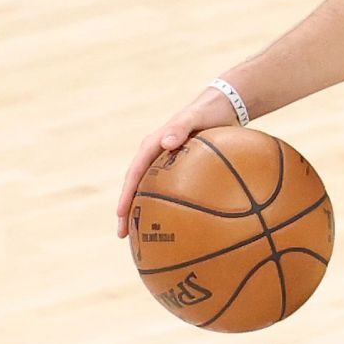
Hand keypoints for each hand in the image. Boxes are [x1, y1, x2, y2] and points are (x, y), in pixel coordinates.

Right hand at [114, 87, 241, 237]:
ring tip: (140, 237)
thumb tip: (166, 142)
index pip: (134, 173)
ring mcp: (165, 163)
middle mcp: (155, 155)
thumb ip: (181, 128)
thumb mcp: (194, 117)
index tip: (121, 214)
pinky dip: (165, 206)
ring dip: (142, 211)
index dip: (126, 194)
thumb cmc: (208, 112)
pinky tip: (174, 224)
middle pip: (136, 186)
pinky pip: (168, 190)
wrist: (222, 107)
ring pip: (149, 191)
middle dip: (127, 210)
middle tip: (123, 234)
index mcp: (153, 145)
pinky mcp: (177, 168)